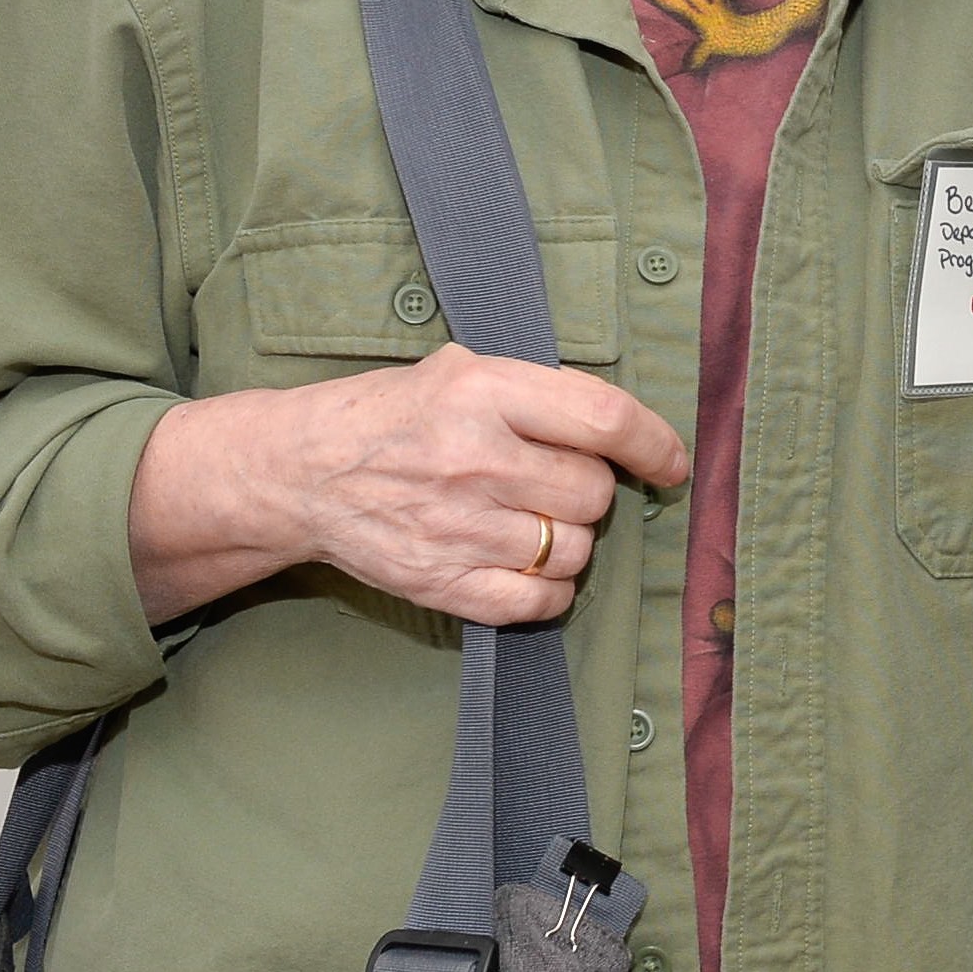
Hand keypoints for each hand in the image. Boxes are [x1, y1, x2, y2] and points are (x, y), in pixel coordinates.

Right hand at [130, 345, 687, 627]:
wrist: (300, 472)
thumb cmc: (390, 416)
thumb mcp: (457, 370)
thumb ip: (535, 390)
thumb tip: (621, 424)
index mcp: (482, 392)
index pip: (604, 419)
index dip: (654, 444)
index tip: (671, 464)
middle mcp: (475, 459)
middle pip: (593, 494)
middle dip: (588, 492)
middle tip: (552, 483)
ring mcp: (459, 527)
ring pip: (573, 550)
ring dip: (569, 541)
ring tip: (530, 520)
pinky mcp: (443, 583)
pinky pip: (541, 601)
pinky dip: (550, 590)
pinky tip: (528, 565)